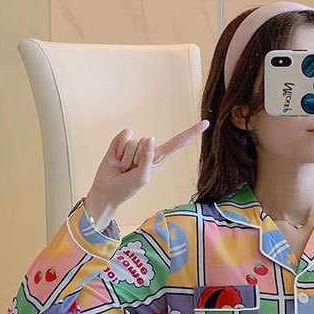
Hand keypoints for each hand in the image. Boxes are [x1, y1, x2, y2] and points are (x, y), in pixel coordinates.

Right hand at [85, 121, 208, 228]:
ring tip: (123, 168)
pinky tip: (116, 157)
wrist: (107, 191)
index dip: (191, 133)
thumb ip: (148, 159)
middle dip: (137, 159)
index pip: (177, 143)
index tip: (206, 123)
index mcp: (158, 158)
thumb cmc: (127, 187)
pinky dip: (118, 147)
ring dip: (126, 158)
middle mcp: (148, 149)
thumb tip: (150, 138)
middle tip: (130, 171)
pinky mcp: (120, 141)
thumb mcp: (142, 177)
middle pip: (147, 143)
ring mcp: (134, 145)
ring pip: (134, 142)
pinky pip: (124, 135)